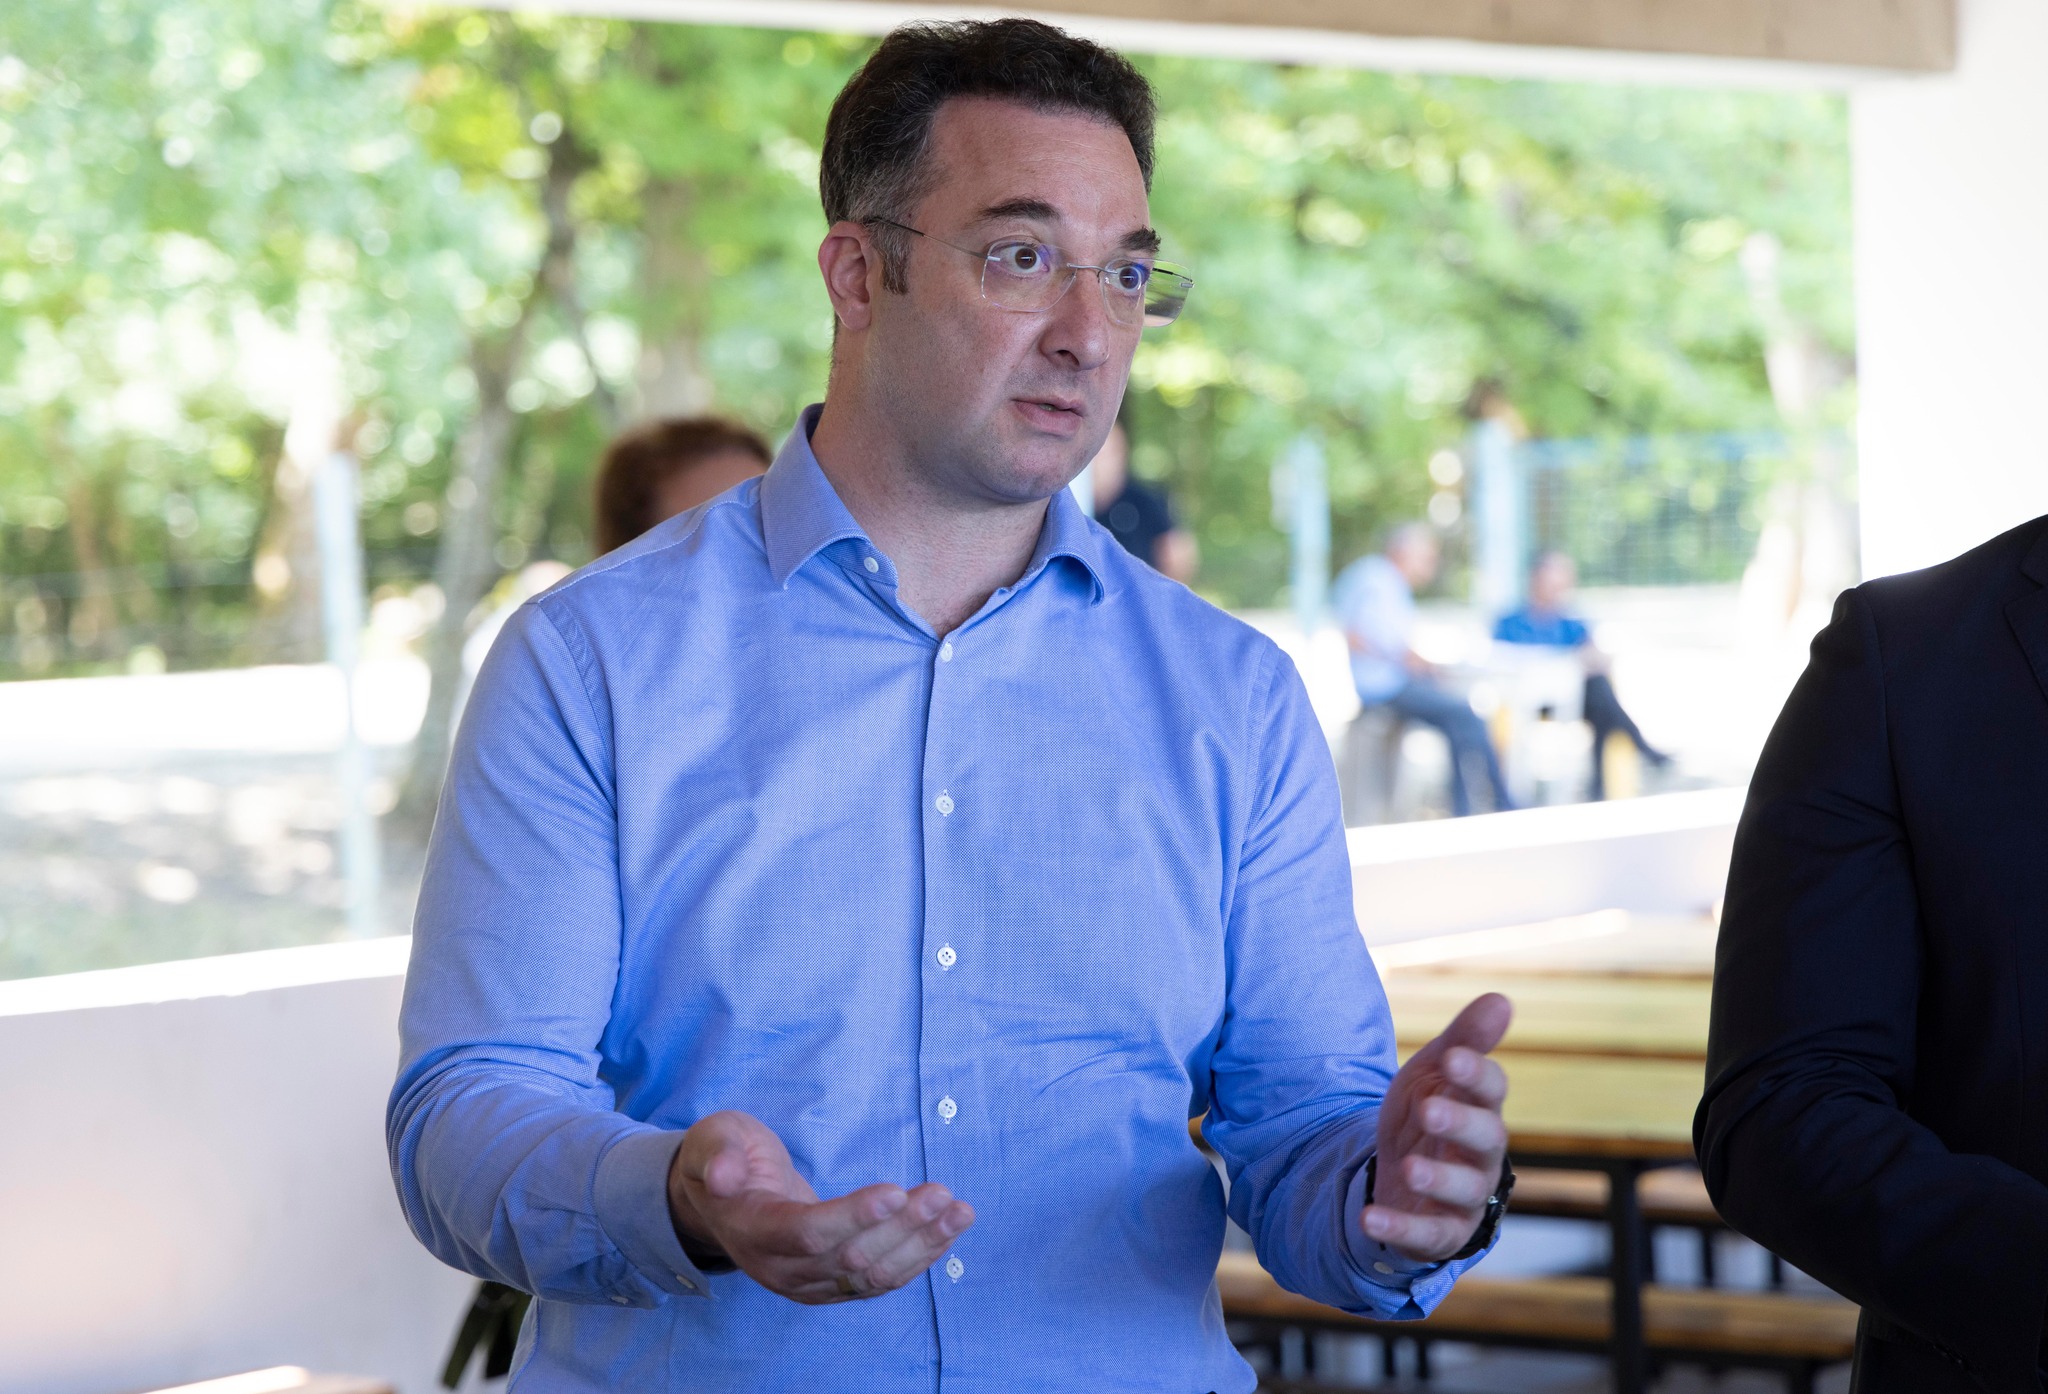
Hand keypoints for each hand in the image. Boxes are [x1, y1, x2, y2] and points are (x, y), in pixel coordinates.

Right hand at [666, 1110, 973, 1304]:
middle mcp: (779, 1269)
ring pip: (870, 1275)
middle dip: (901, 1226)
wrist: (720, 1202)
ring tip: (959, 1212)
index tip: (897, 1190)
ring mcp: (806, 1284)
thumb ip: (718, 1154)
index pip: (807, 1233)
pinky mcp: (829, 1287)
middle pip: (849, 1258)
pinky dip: (917, 1258)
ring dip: (920, 1245)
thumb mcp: (713, 1140)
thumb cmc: (724, 1158)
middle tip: (943, 1194)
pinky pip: (878, 1281)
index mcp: (752, 1231)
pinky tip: (947, 1232)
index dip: (853, 1216)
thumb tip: (722, 1174)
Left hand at [1363, 993, 1511, 1261]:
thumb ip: (1465, 1040)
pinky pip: (1427, 1235)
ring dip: (1437, 1178)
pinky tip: (1369, 1217)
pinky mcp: (1441, 1233)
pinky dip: (1399, 1228)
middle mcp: (1482, 1154)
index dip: (1475, 1075)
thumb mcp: (1434, 1073)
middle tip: (1428, 1109)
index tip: (1451, 1058)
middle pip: (1486, 1139)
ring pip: (1465, 1190)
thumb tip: (1501, 998)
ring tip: (1408, 1167)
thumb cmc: (1428, 1113)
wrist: (1401, 1170)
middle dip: (1460, 1123)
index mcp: (1481, 1108)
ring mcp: (1466, 1197)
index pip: (1492, 1091)